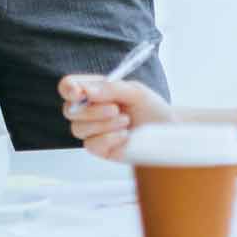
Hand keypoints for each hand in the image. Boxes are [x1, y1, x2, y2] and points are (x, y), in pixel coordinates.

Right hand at [56, 75, 173, 159]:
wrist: (167, 131)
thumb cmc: (151, 108)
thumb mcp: (135, 91)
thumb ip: (110, 88)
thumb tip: (85, 90)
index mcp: (94, 91)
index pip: (68, 86)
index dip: (68, 88)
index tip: (78, 92)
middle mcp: (89, 110)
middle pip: (69, 110)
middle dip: (92, 110)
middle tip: (115, 109)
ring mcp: (93, 131)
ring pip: (78, 129)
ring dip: (104, 124)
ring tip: (126, 121)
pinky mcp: (100, 149)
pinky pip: (91, 145)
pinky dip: (109, 139)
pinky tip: (124, 135)